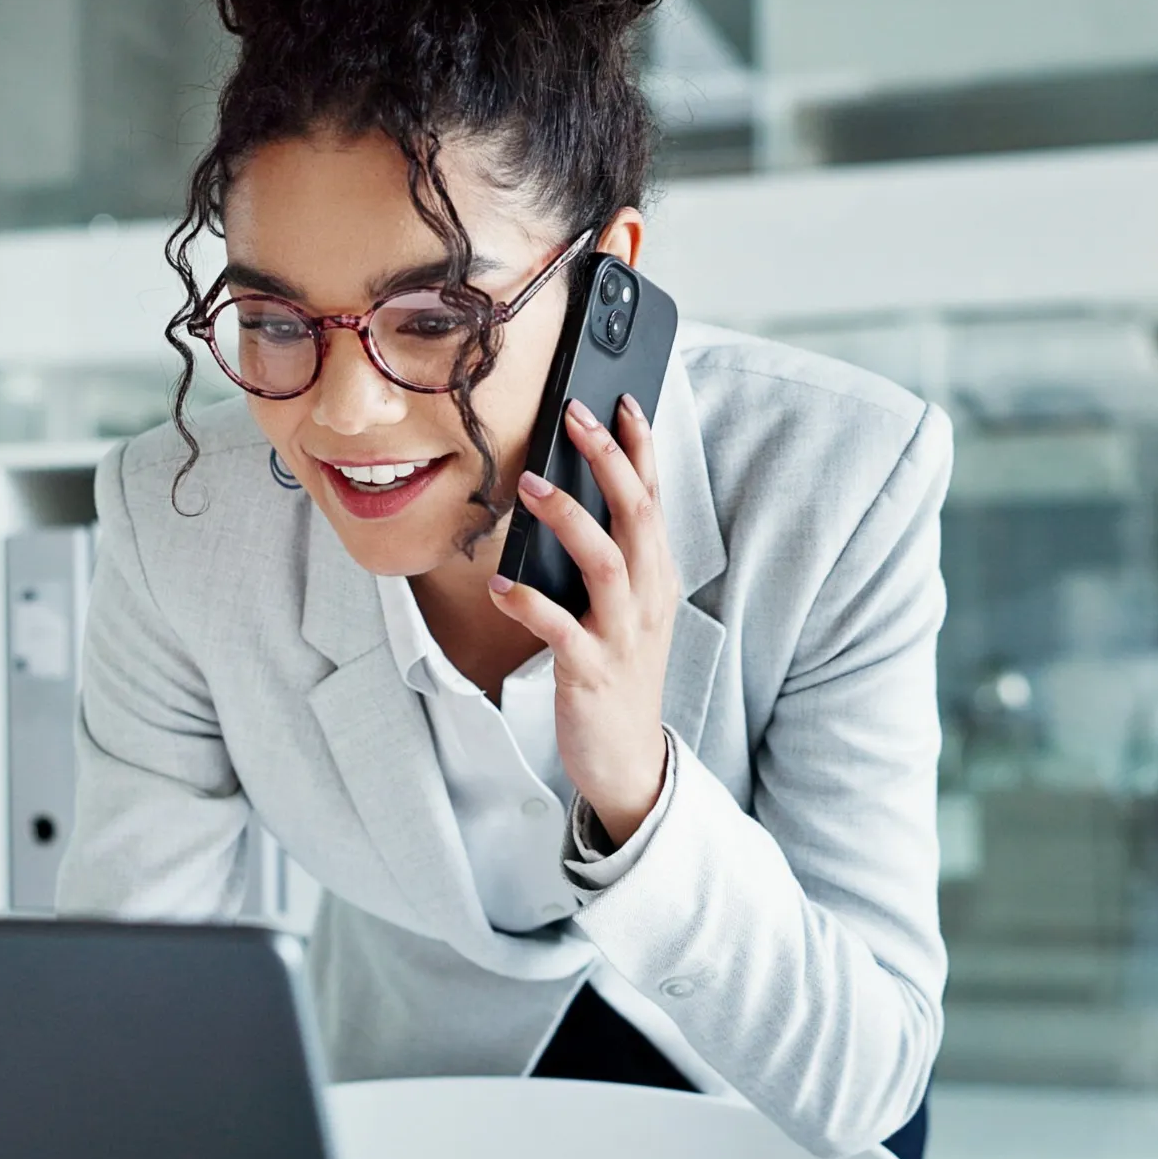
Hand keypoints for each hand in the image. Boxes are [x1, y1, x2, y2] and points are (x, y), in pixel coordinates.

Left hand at [489, 394, 677, 845]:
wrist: (628, 758)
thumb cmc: (618, 674)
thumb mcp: (625, 609)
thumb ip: (609, 557)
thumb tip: (570, 498)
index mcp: (656, 578)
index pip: (655, 499)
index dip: (641, 448)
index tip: (621, 400)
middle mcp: (647, 600)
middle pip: (637, 516)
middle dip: (609, 461)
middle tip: (574, 416)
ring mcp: (622, 636)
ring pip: (605, 563)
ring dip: (568, 519)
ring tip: (529, 486)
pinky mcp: (591, 673)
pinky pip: (561, 631)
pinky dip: (530, 605)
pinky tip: (501, 587)